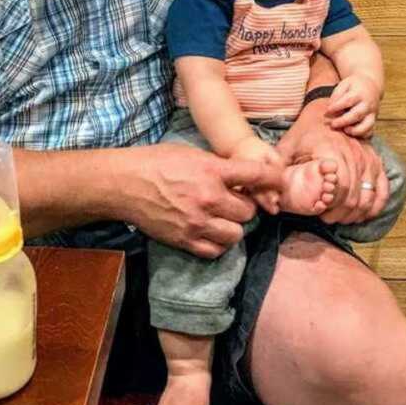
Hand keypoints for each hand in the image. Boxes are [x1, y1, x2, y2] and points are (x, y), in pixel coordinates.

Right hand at [124, 143, 284, 258]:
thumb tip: (240, 176)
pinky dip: (217, 243)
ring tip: (221, 219)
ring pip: (236, 234)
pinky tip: (210, 232)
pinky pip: (216, 250)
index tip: (280, 182)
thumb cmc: (155, 162)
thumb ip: (217, 166)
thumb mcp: (190, 154)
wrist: (125, 184)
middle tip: (233, 202)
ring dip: (232, 227)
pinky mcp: (185, 240)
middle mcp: (208, 197)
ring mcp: (197, 222)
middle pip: (248, 211)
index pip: (255, 175)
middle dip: (244, 207)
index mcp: (211, 170)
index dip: (273, 179)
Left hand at [277, 99, 388, 225]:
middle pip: (354, 196)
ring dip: (356, 212)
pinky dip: (375, 204)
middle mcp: (354, 155)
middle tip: (327, 218)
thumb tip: (270, 189)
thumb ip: (279, 167)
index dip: (331, 204)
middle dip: (341, 213)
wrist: (325, 110)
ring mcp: (367, 158)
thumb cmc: (304, 132)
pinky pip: (382, 189)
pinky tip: (364, 214)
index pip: (339, 187)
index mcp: (332, 151)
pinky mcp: (376, 160)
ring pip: (368, 196)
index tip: (320, 210)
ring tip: (341, 218)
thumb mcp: (287, 145)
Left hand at [325, 73, 380, 137]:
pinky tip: (352, 133)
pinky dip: (362, 135)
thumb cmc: (354, 86)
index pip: (348, 100)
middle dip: (344, 121)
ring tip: (345, 130)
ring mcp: (372, 113)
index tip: (327, 111)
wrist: (372, 85)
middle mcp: (367, 104)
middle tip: (332, 124)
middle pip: (357, 114)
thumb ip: (337, 95)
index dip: (337, 107)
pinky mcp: (373, 120)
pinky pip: (370, 131)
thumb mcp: (344, 84)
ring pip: (367, 125)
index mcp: (359, 93)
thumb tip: (330, 109)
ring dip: (355, 130)